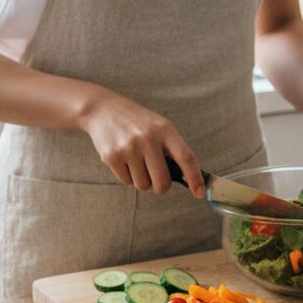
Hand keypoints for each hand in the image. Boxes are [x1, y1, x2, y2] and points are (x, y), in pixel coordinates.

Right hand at [80, 88, 205, 196]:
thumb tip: (187, 179)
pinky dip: (127, 176)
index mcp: (165, 130)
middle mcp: (148, 139)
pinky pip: (126, 181)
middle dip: (161, 187)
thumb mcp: (159, 127)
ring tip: (136, 161)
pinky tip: (123, 159)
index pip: (186, 158)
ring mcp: (129, 148)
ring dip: (142, 180)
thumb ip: (172, 149)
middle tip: (157, 180)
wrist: (102, 109)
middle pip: (162, 182)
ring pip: (143, 185)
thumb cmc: (137, 122)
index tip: (200, 193)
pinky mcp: (112, 157)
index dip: (195, 178)